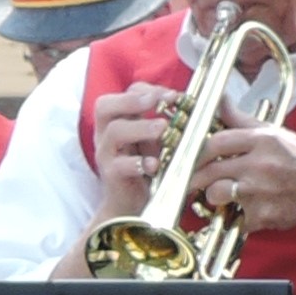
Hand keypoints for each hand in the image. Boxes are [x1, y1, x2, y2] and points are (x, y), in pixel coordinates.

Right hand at [88, 81, 182, 218]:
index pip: (124, 94)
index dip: (148, 90)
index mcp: (118, 121)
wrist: (131, 203)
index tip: (173, 96)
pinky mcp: (111, 176)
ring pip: (114, 132)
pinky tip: (154, 164)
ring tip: (163, 129)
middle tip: (161, 102)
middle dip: (134, 100)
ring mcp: (106, 155)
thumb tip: (190, 103)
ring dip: (141, 128)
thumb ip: (165, 120)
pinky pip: (119, 166)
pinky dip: (137, 163)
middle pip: (105, 106)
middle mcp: (106, 134)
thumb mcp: (156, 140)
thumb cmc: (147, 166)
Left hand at [188, 122, 295, 249]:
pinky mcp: (262, 215)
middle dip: (195, 177)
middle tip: (193, 181)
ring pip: (215, 194)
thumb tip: (221, 101)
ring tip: (223, 195)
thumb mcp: (277, 134)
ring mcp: (261, 191)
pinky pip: (233, 216)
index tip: (193, 159)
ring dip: (214, 197)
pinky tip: (245, 209)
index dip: (199, 152)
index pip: (216, 142)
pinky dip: (234, 216)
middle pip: (209, 170)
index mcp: (264, 141)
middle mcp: (261, 164)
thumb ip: (243, 121)